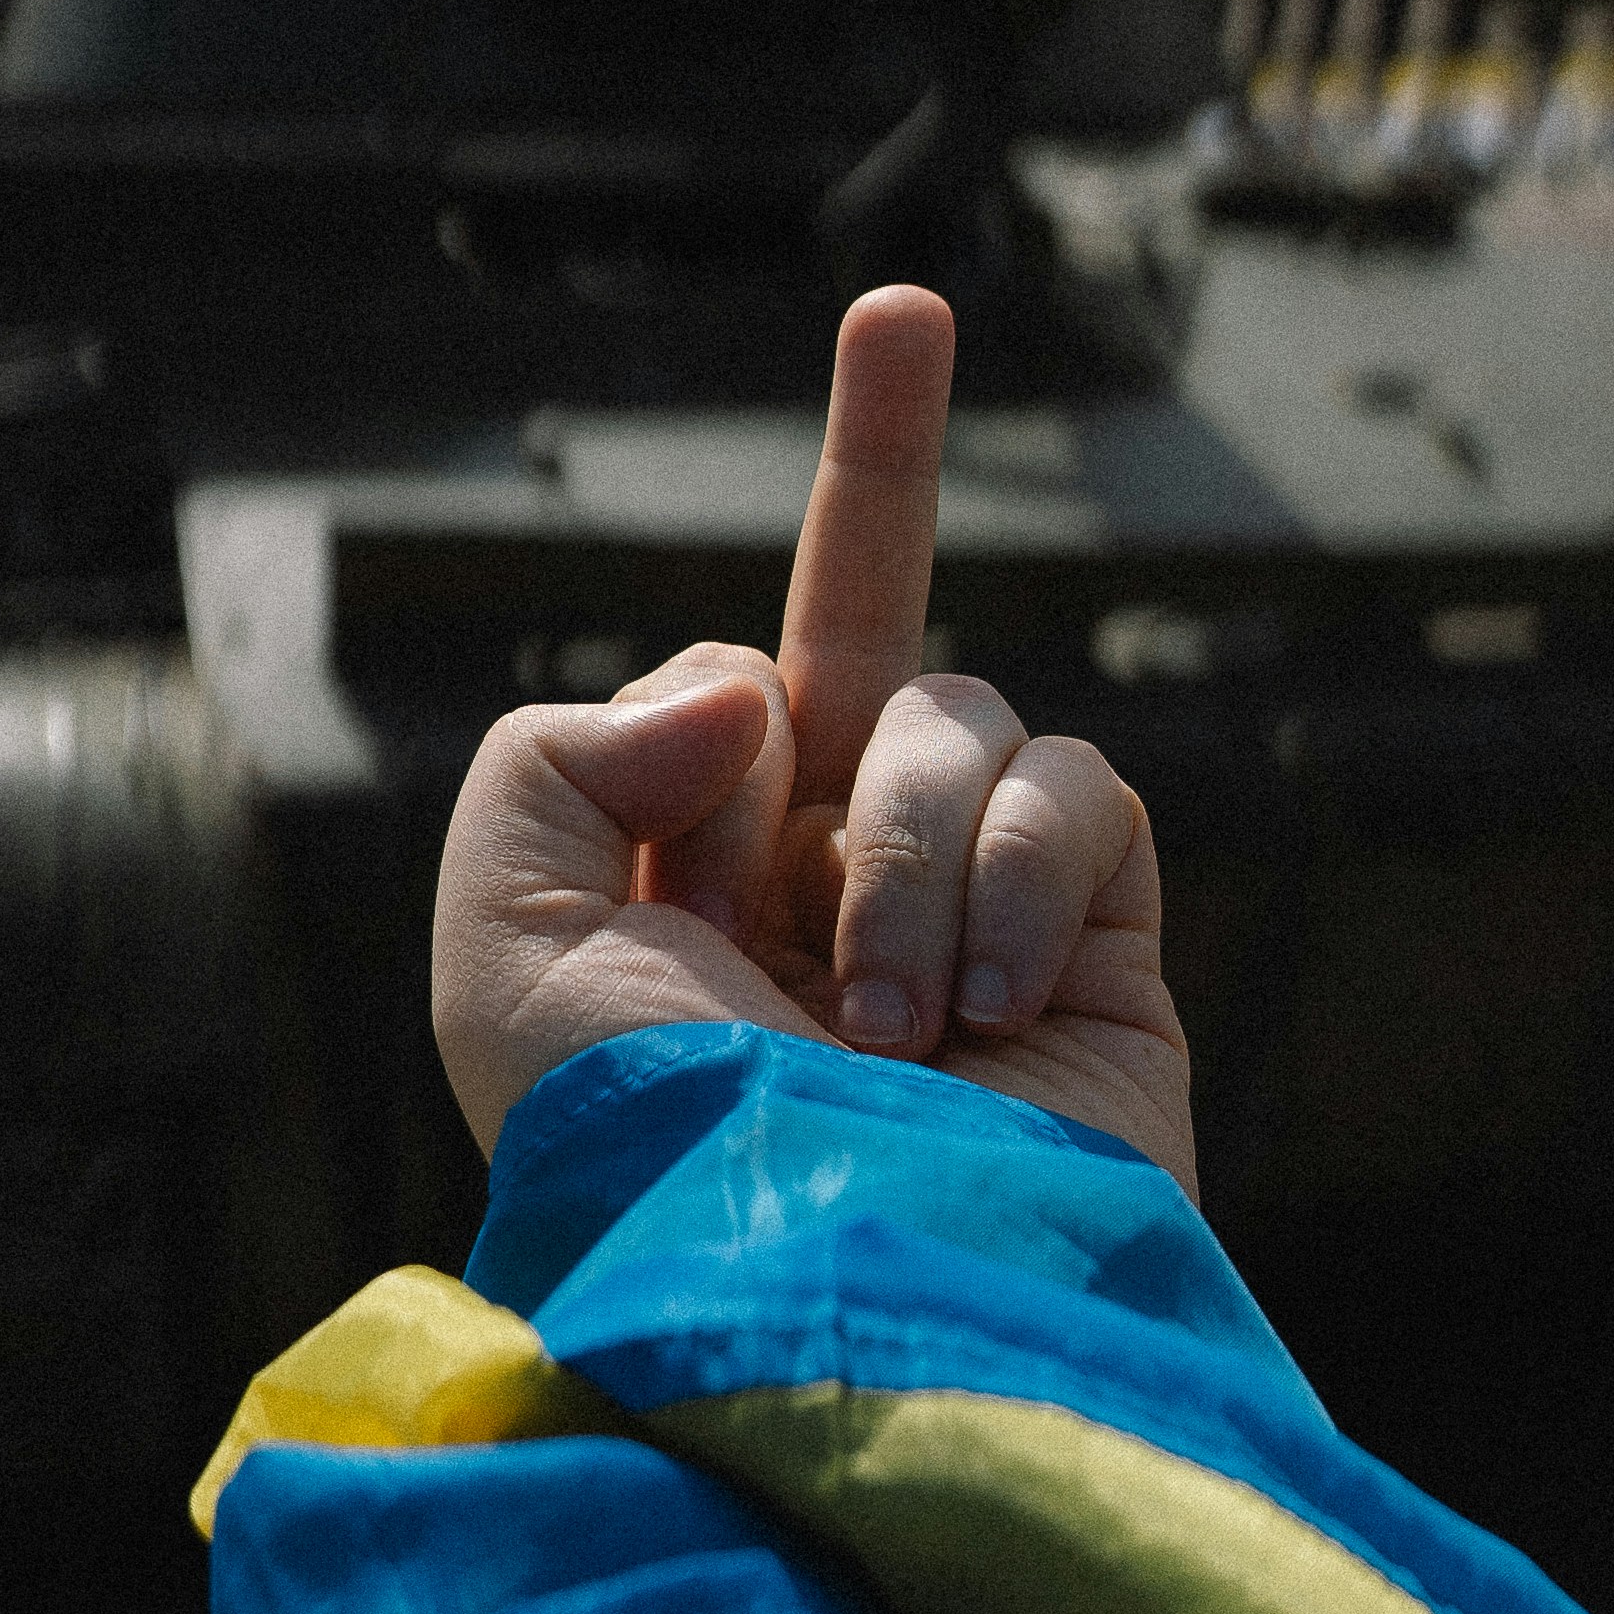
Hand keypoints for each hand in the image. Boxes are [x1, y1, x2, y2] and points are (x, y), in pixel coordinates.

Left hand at [431, 285, 1194, 1190]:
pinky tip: (982, 1007)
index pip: (735, 680)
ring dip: (906, 845)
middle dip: (883, 448)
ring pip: (961, 720)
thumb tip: (752, 691)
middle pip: (875, 624)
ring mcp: (978, 912)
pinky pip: (1083, 791)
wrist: (830, 1308)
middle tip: (902, 306)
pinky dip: (1020, 871)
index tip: (891, 313)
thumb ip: (559, 759)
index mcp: (692, 880)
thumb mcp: (506, 953)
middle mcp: (834, 881)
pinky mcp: (1108, 951)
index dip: (783, 553)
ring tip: (879, 1015)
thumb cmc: (659, 1154)